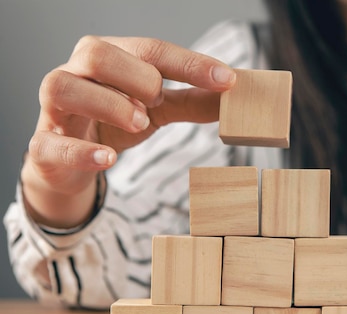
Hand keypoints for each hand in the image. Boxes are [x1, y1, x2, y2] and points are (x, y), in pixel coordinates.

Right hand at [21, 36, 235, 226]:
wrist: (70, 162)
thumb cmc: (113, 122)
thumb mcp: (158, 110)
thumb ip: (192, 102)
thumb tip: (232, 96)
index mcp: (110, 58)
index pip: (150, 49)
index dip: (189, 63)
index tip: (226, 78)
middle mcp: (76, 72)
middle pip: (99, 54)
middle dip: (138, 76)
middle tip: (159, 102)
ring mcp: (54, 108)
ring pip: (64, 87)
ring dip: (109, 105)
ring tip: (140, 123)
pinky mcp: (44, 144)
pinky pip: (52, 143)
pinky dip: (83, 152)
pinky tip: (109, 160)